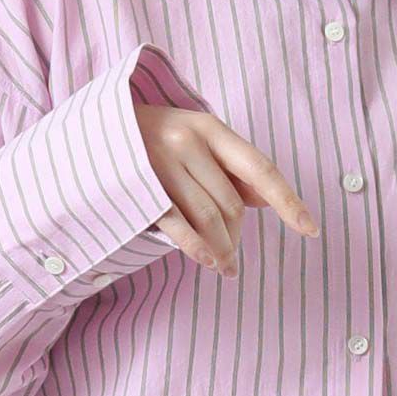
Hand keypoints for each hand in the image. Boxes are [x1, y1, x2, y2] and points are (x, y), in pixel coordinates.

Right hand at [134, 104, 318, 275]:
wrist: (85, 133)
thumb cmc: (148, 138)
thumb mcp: (191, 139)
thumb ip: (228, 167)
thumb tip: (266, 198)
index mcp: (208, 127)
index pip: (260, 169)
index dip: (288, 202)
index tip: (311, 229)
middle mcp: (186, 141)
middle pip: (231, 203)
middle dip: (238, 235)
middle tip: (235, 255)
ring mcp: (160, 164)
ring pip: (209, 218)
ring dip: (223, 250)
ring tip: (228, 268)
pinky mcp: (139, 189)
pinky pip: (179, 228)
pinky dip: (199, 250)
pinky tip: (210, 262)